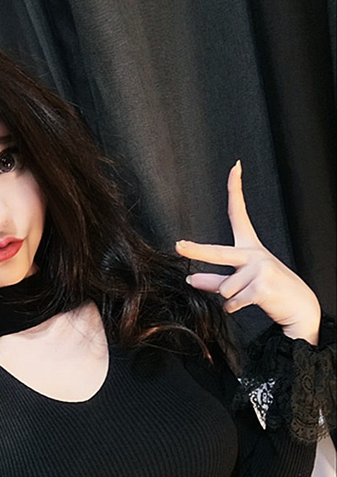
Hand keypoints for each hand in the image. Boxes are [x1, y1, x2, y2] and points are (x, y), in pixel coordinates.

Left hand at [175, 161, 320, 344]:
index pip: (239, 214)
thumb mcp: (242, 283)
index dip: (236, 190)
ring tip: (249, 297)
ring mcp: (260, 269)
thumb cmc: (270, 292)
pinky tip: (251, 304)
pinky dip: (235, 308)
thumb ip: (215, 280)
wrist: (299, 307)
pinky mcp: (262, 286)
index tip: (235, 168)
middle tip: (178, 245)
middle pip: (218, 252)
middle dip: (196, 250)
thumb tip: (190, 278)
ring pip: (224, 289)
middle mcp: (255, 254)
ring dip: (230, 300)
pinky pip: (232, 302)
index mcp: (251, 247)